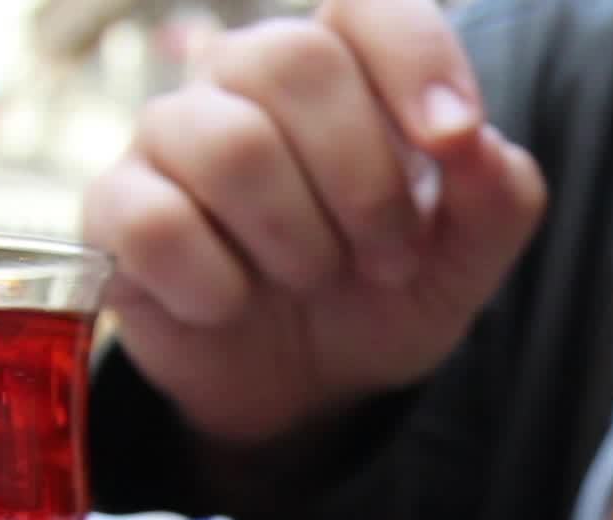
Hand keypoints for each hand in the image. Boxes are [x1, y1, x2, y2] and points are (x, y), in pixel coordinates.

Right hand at [80, 0, 547, 444]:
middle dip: (364, 179)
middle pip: (294, 59)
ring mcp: (170, 139)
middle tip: (385, 257)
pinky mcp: (114, 211)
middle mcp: (244, 81)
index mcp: (339, 70)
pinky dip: (215, 283)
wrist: (305, 388)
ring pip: (230, 142)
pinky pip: (155, 222)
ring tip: (312, 279)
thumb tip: (479, 145)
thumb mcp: (464, 264)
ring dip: (297, 238)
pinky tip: (231, 304)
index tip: (454, 138)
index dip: (415, 58)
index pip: (364, 5)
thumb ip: (498, 200)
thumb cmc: (377, 296)